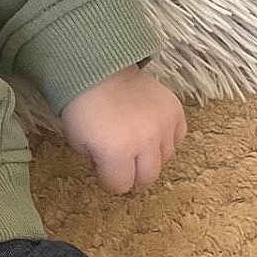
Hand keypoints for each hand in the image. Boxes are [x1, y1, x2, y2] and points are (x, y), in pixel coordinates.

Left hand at [59, 65, 186, 193]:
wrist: (98, 71)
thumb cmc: (82, 108)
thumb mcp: (78, 142)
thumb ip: (98, 163)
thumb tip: (113, 171)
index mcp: (116, 151)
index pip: (120, 186)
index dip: (109, 180)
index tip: (104, 168)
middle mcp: (145, 141)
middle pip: (147, 178)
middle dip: (132, 175)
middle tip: (122, 162)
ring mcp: (163, 125)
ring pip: (165, 159)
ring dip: (150, 156)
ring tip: (135, 142)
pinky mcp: (176, 111)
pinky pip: (178, 138)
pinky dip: (166, 139)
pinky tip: (151, 131)